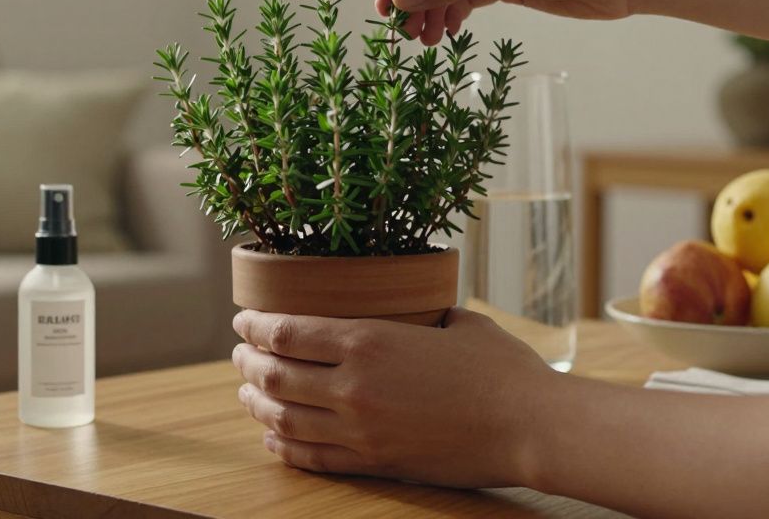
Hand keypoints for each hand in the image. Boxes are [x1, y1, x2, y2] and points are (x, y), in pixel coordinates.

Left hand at [230, 307, 552, 487]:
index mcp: (368, 341)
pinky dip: (283, 447)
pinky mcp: (374, 463)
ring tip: (247, 393)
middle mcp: (353, 386)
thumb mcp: (457, 322)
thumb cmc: (501, 369)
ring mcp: (360, 430)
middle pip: (275, 375)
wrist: (529, 426)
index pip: (287, 332)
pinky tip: (273, 439)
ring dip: (257, 404)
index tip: (243, 321)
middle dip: (248, 362)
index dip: (255, 326)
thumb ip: (421, 315)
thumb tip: (413, 307)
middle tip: (239, 354)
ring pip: (284, 419)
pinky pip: (312, 458)